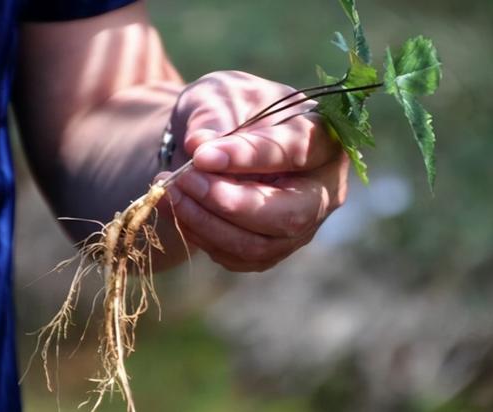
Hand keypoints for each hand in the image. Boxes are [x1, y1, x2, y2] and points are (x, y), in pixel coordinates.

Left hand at [157, 71, 348, 271]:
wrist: (217, 143)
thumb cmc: (228, 109)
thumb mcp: (218, 94)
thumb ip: (212, 115)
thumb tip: (200, 146)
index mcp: (323, 137)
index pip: (294, 150)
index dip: (248, 156)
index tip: (201, 155)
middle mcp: (323, 188)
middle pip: (290, 214)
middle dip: (230, 203)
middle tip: (183, 179)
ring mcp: (303, 225)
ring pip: (260, 244)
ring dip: (207, 222)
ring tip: (169, 191)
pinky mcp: (275, 247)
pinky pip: (240, 258)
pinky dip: (203, 237)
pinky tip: (178, 209)